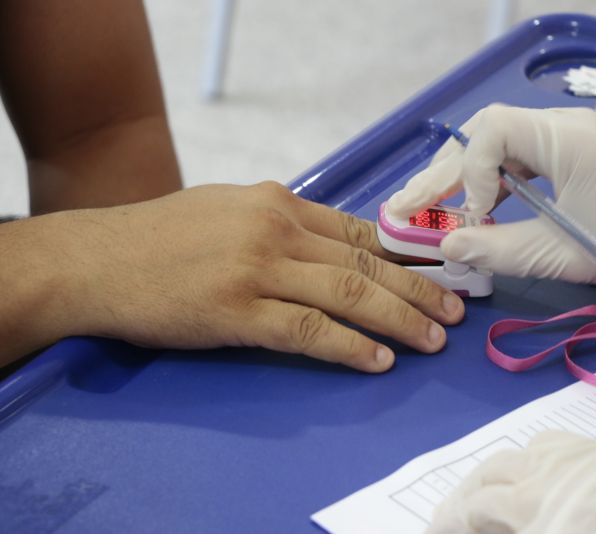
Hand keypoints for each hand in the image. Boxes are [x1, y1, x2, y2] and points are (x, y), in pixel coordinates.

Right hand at [38, 182, 463, 371]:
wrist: (97, 258)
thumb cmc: (161, 236)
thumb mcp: (229, 209)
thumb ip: (281, 223)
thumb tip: (329, 244)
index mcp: (279, 202)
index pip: (360, 231)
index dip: (408, 256)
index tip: (440, 272)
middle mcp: (277, 229)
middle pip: (367, 263)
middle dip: (420, 289)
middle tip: (455, 312)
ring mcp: (259, 268)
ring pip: (349, 294)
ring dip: (400, 319)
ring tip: (434, 340)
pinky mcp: (238, 309)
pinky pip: (309, 330)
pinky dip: (350, 346)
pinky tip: (379, 360)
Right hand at [387, 106, 595, 283]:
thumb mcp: (565, 254)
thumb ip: (500, 250)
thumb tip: (448, 245)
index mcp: (566, 141)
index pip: (492, 131)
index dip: (469, 173)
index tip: (473, 217)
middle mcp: (562, 125)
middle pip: (483, 133)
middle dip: (443, 173)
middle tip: (404, 209)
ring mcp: (567, 133)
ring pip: (494, 141)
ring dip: (460, 175)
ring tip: (424, 206)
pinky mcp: (571, 147)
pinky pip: (515, 153)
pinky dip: (488, 179)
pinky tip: (472, 204)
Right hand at [428, 431, 595, 533]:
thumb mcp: (555, 532)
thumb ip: (512, 529)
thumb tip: (488, 525)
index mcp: (533, 502)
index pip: (468, 506)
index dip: (444, 522)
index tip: (431, 532)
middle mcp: (548, 468)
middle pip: (488, 475)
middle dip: (464, 501)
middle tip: (456, 524)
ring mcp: (582, 455)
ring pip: (520, 454)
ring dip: (496, 479)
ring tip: (494, 506)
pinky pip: (554, 448)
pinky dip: (531, 465)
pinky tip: (543, 486)